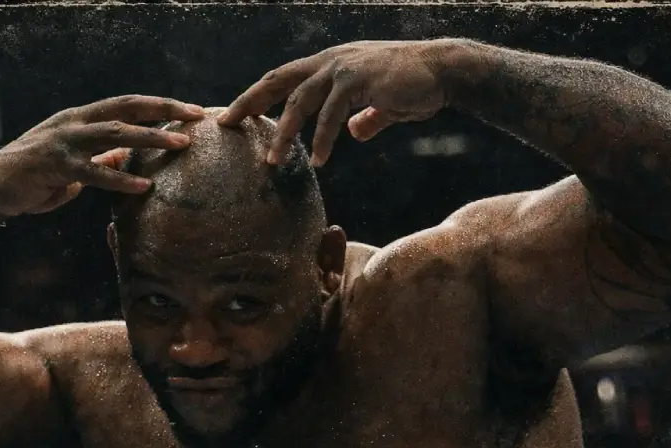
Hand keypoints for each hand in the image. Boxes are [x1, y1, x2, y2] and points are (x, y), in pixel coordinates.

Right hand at [0, 95, 204, 217]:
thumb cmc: (35, 177)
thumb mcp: (74, 164)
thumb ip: (100, 157)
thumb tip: (127, 155)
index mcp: (80, 118)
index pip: (127, 105)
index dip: (159, 105)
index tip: (190, 111)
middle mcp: (74, 123)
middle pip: (127, 109)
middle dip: (164, 110)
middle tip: (196, 116)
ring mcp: (65, 142)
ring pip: (115, 134)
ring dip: (151, 137)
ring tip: (179, 144)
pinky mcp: (56, 166)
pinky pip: (95, 173)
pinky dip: (121, 178)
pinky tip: (145, 185)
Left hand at [219, 40, 459, 166]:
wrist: (445, 71)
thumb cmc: (415, 86)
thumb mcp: (383, 104)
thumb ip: (365, 118)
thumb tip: (354, 133)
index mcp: (330, 65)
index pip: (283, 78)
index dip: (257, 96)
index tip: (235, 115)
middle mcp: (331, 62)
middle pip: (278, 81)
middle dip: (249, 103)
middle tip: (225, 124)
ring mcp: (344, 68)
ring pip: (301, 102)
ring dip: (284, 134)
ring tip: (272, 163)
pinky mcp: (360, 81)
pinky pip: (332, 114)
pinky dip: (323, 140)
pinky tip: (319, 160)